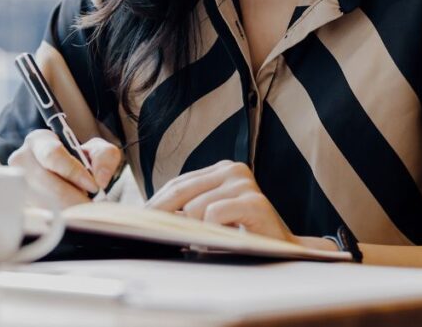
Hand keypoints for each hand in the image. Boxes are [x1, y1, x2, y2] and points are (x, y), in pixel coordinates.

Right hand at [7, 129, 122, 207]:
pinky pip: (42, 216)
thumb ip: (104, 157)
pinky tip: (72, 217)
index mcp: (39, 141)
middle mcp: (22, 161)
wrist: (69, 179)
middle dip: (74, 197)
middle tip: (92, 205)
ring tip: (83, 209)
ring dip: (69, 210)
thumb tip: (100, 179)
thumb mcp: (98, 151)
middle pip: (47, 183)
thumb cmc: (82, 162)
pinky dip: (61, 220)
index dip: (74, 172)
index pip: (53, 155)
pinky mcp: (22, 206)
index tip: (93, 186)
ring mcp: (18, 185)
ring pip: (45, 204)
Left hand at [146, 160, 303, 244]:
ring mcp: (244, 184)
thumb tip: (147, 216)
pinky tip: (220, 240)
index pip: (177, 184)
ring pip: (194, 208)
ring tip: (204, 243)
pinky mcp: (254, 202)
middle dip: (161, 215)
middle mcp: (233, 170)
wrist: (285, 252)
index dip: (155, 203)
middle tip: (147, 233)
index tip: (136, 220)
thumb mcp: (211, 216)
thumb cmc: (243, 235)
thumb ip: (187, 208)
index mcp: (221, 170)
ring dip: (195, 231)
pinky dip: (211, 232)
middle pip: (180, 192)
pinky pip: (213, 215)